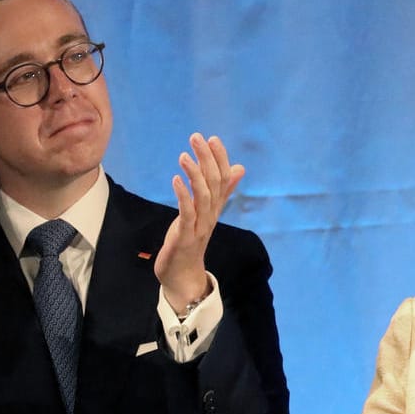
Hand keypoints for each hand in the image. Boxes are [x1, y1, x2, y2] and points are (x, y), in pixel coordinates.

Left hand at [155, 133, 243, 313]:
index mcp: (215, 209)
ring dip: (195, 174)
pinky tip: (176, 180)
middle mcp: (211, 215)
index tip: (213, 138)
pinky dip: (183, 196)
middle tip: (198, 137)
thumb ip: (221, 191)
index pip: (223, 179)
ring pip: (204, 197)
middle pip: (215, 184)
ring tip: (185, 155)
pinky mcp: (186, 236)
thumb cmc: (190, 242)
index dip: (220, 159)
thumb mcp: (204, 213)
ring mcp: (199, 226)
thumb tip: (238, 169)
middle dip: (208, 159)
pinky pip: (187, 214)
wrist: (183, 276)